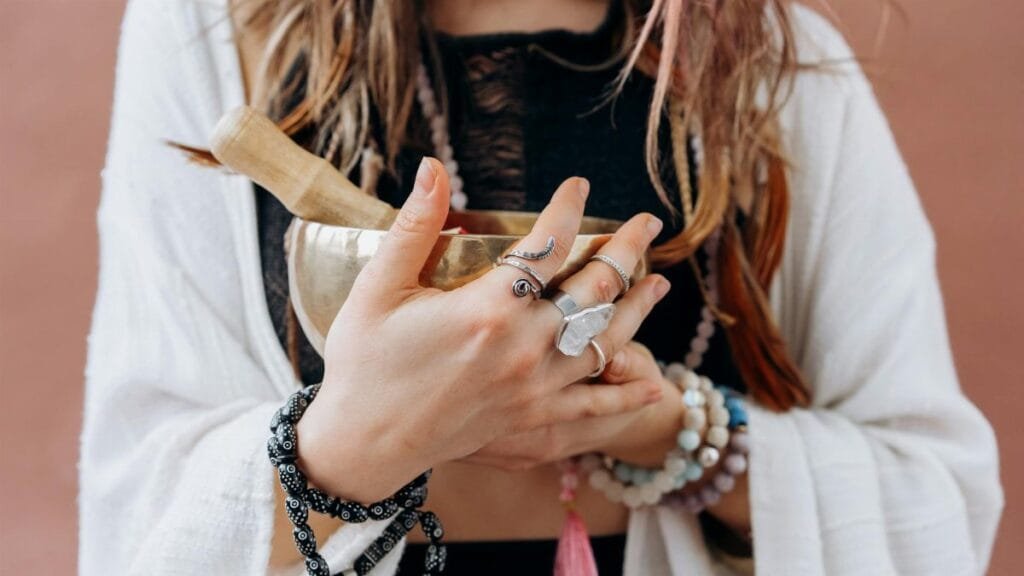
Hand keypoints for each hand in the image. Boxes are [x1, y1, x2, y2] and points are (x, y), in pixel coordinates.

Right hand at [295, 158, 670, 502]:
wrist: (363, 442)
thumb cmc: (364, 361)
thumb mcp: (378, 287)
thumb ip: (415, 226)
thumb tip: (432, 166)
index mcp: (488, 308)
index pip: (548, 245)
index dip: (568, 208)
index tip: (578, 185)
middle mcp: (524, 346)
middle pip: (594, 288)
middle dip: (625, 249)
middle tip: (647, 222)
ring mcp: (534, 387)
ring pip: (606, 340)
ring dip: (639, 308)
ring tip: (660, 281)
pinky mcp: (533, 420)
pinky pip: (594, 406)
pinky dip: (627, 395)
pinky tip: (655, 386)